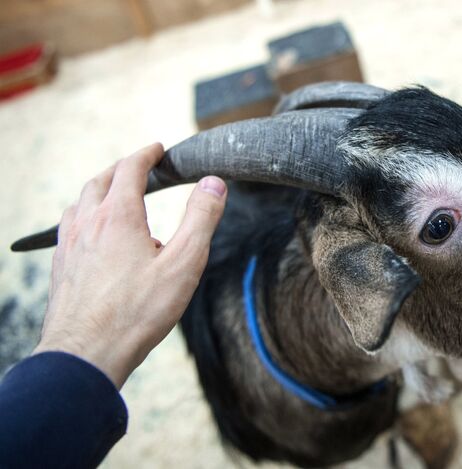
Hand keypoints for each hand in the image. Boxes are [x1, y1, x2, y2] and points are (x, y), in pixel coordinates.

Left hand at [33, 143, 226, 387]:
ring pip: (80, 203)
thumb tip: (214, 182)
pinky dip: (85, 217)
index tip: (158, 149)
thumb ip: (200, 219)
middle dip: (121, 169)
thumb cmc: (138, 312)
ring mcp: (69, 246)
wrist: (86, 353)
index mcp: (118, 217)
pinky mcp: (61, 267)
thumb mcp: (184, 264)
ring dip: (100, 191)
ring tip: (116, 198)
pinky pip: (70, 228)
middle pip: (100, 181)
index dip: (146, 155)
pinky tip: (95, 237)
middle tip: (140, 168)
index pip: (130, 170)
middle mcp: (88, 224)